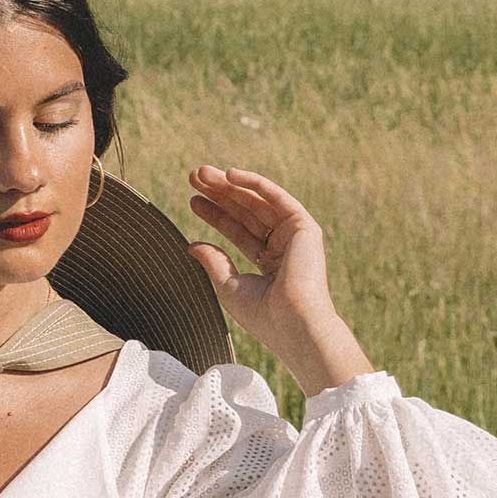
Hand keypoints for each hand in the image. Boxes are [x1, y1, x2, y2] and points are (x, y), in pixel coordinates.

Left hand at [185, 165, 372, 390]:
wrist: (293, 325)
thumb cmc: (263, 316)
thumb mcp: (229, 286)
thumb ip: (214, 262)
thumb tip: (192, 245)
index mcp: (270, 262)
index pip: (239, 231)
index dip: (216, 214)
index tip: (192, 201)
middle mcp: (284, 245)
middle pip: (246, 212)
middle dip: (220, 193)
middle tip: (194, 175)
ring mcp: (295, 235)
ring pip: (258, 201)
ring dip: (230, 185)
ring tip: (202, 173)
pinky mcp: (304, 227)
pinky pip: (276, 197)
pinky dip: (254, 183)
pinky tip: (230, 175)